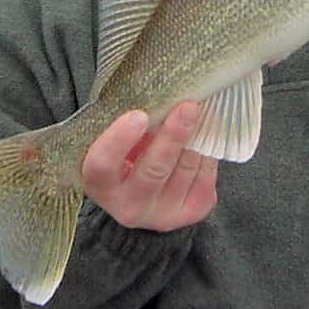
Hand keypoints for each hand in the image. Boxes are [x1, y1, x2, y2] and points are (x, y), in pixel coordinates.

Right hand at [81, 101, 217, 230]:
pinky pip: (205, 178)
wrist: (142, 193)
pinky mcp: (190, 213)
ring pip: (185, 171)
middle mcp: (128, 205)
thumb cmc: (125, 154)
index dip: (119, 140)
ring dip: (197, 139)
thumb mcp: (115, 138)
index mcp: (100, 183)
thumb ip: (130, 122)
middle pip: (153, 171)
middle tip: (188, 106)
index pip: (103, 164)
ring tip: (198, 113)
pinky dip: (207, 153)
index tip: (139, 115)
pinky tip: (203, 137)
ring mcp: (161, 214)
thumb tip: (162, 94)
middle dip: (173, 136)